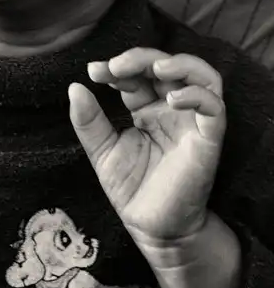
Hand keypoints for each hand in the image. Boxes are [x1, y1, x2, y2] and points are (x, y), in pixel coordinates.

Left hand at [69, 48, 225, 248]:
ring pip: (200, 76)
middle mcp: (170, 110)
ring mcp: (191, 121)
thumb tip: (74, 87)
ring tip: (154, 69)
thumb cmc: (131, 190)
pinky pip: (214, 107)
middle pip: (166, 66)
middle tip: (115, 66)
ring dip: (179, 65)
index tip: (94, 71)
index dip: (116, 68)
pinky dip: (196, 94)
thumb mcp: (101, 152)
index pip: (136, 76)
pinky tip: (171, 99)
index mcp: (146, 109)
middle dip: (140, 58)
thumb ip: (89, 122)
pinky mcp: (208, 138)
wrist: (151, 228)